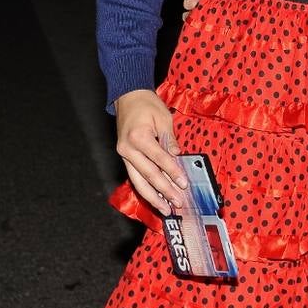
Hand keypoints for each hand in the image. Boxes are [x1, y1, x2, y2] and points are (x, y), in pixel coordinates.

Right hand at [114, 89, 186, 214]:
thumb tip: (177, 156)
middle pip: (148, 175)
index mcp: (138, 137)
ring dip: (153, 197)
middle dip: (164, 191)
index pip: (159, 160)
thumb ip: (169, 139)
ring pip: (138, 182)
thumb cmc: (147, 105)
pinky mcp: (124, 158)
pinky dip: (145, 189)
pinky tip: (155, 198)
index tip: (184, 184)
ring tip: (165, 209)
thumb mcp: (163, 118)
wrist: (128, 98)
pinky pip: (135, 177)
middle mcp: (128, 149)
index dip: (173, 172)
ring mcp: (124, 155)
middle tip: (177, 202)